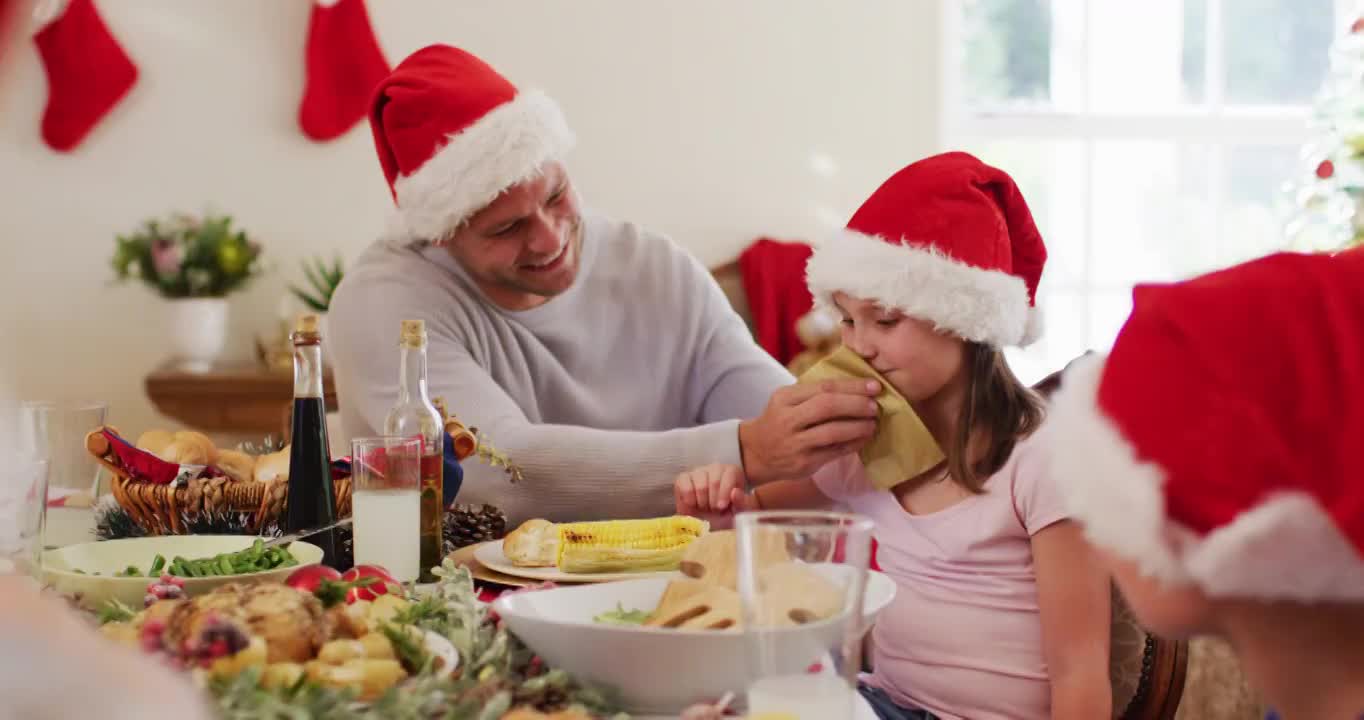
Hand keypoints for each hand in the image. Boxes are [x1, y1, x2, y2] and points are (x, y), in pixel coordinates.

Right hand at [674, 464, 747, 515]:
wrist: (706, 526)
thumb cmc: (725, 517)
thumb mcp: (738, 512)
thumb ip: (740, 502)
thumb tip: (735, 492)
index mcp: (732, 472)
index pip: (729, 473)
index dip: (725, 491)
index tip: (721, 507)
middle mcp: (715, 468)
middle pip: (714, 480)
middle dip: (713, 500)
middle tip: (713, 510)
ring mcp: (698, 471)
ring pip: (700, 485)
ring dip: (702, 502)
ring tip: (705, 507)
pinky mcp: (683, 478)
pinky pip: (685, 486)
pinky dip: (689, 500)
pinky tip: (693, 504)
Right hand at [738, 379, 879, 483]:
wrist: (756, 453)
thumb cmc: (780, 421)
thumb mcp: (787, 401)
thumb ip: (814, 394)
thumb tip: (857, 388)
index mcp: (785, 398)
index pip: (823, 387)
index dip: (852, 386)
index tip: (874, 386)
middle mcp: (787, 419)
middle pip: (828, 407)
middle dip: (857, 405)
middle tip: (875, 406)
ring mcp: (795, 443)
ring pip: (833, 432)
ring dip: (858, 427)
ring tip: (872, 424)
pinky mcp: (803, 463)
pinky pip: (834, 452)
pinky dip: (853, 444)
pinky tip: (863, 438)